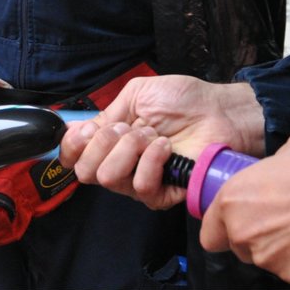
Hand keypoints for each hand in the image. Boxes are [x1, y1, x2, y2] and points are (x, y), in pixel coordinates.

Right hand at [62, 77, 265, 208]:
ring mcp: (139, 181)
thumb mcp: (137, 94)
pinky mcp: (162, 194)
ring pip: (109, 178)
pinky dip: (152, 161)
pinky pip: (141, 187)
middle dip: (103, 141)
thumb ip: (106, 112)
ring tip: (153, 135)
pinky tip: (166, 148)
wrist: (218, 111)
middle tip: (129, 128)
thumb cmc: (183, 100)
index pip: (73, 156)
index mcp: (110, 140)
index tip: (86, 129)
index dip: (72, 146)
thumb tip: (75, 129)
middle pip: (85, 171)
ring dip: (130, 148)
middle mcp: (120, 164)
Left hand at [199, 132, 289, 284]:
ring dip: (283, 246)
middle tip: (284, 214)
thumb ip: (274, 167)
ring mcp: (270, 259)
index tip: (238, 218)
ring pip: (268, 258)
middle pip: (240, 246)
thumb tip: (280, 172)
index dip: (224, 225)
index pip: (210, 232)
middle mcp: (245, 234)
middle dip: (258, 233)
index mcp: (234, 200)